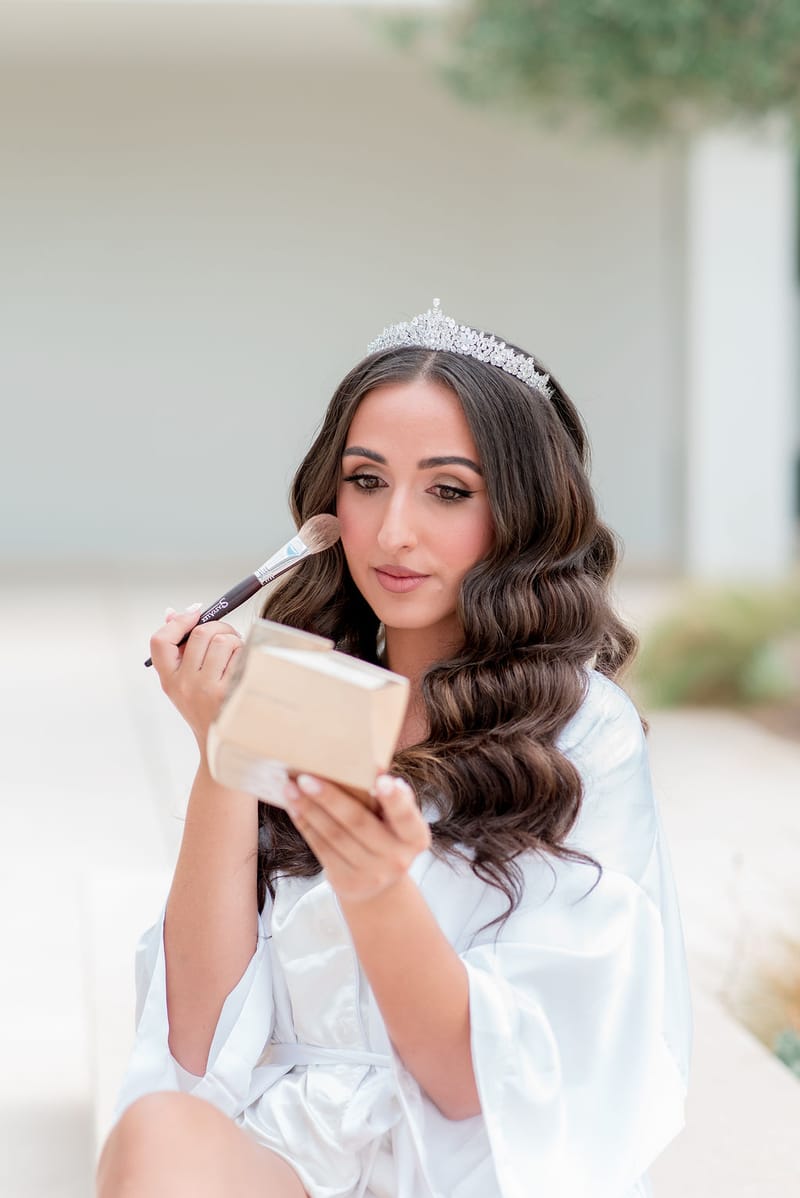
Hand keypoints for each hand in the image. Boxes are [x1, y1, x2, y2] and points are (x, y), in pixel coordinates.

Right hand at [148, 605, 242, 750]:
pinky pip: (242, 655)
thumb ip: (178, 648)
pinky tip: (245, 665)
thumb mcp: (183, 682)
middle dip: (218, 627)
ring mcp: (209, 690)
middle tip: (226, 634)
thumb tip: (173, 613)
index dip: (178, 621)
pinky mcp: (232, 692)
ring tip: (236, 653)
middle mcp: (186, 685)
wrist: (222, 743)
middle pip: (201, 633)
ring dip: (235, 640)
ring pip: (224, 641)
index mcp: (169, 680)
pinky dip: (246, 653)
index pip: (160, 641)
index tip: (194, 613)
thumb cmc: (204, 706)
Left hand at [284, 773, 430, 903]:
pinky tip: (294, 807)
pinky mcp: (347, 882)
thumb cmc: (386, 836)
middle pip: (359, 822)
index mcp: (415, 837)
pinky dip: (306, 825)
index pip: (405, 816)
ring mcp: (372, 874)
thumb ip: (390, 798)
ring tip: (291, 788)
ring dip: (309, 809)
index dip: (394, 799)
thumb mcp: (397, 821)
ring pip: (334, 836)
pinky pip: (321, 848)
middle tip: (306, 777)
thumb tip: (373, 767)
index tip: (381, 779)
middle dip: (330, 798)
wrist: (379, 885)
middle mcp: (397, 858)